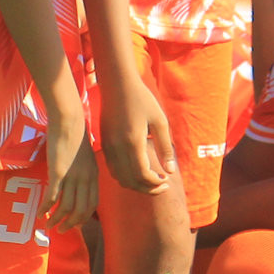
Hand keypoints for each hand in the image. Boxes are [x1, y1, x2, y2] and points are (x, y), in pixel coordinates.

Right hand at [42, 100, 97, 231]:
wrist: (69, 119)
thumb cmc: (76, 134)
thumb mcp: (86, 156)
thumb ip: (85, 170)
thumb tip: (79, 181)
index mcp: (94, 175)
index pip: (92, 204)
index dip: (83, 218)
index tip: (74, 223)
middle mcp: (86, 179)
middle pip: (81, 210)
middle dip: (71, 224)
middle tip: (62, 230)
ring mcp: (72, 176)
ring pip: (66, 206)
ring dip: (57, 219)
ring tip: (49, 225)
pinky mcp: (58, 172)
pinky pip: (53, 196)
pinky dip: (46, 208)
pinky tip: (40, 213)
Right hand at [98, 74, 173, 193]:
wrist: (117, 85)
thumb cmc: (142, 100)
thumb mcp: (159, 121)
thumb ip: (165, 147)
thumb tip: (170, 171)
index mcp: (133, 142)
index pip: (142, 175)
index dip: (155, 183)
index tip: (166, 181)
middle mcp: (117, 148)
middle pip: (130, 181)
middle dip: (147, 188)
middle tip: (162, 186)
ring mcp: (108, 147)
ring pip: (119, 178)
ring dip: (136, 185)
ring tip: (151, 181)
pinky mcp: (104, 144)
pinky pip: (113, 169)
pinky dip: (125, 176)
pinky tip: (137, 171)